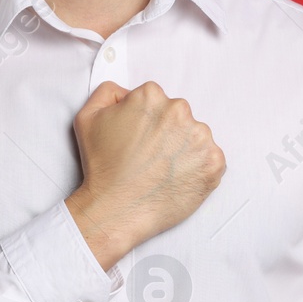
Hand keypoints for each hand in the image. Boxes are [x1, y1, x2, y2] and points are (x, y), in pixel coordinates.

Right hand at [63, 80, 225, 268]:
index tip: (139, 139)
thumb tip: (127, 92)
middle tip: (150, 157)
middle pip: (177, 116)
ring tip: (162, 170)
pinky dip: (198, 168)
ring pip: (195, 137)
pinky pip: (210, 159)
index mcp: (151, 96)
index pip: (155, 101)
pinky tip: (177, 179)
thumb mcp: (88, 117)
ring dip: (183, 150)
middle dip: (167, 133)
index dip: (145, 121)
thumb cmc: (102, 166)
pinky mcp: (214, 161)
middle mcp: (179, 111)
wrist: (116, 209)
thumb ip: (108, 93)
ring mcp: (200, 137)